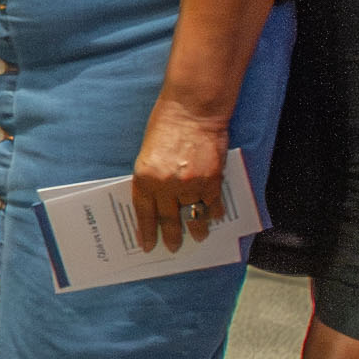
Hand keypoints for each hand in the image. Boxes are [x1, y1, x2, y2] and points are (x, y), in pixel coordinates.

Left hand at [128, 101, 231, 253]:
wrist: (193, 110)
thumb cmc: (166, 126)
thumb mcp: (147, 154)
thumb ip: (151, 178)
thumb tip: (157, 202)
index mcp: (144, 178)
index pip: (144, 214)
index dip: (147, 232)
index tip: (148, 246)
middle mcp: (166, 185)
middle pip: (169, 220)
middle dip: (171, 237)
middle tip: (172, 248)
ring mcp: (191, 184)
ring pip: (194, 217)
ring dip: (196, 230)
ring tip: (197, 237)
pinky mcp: (212, 180)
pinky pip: (212, 204)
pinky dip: (213, 212)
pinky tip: (213, 217)